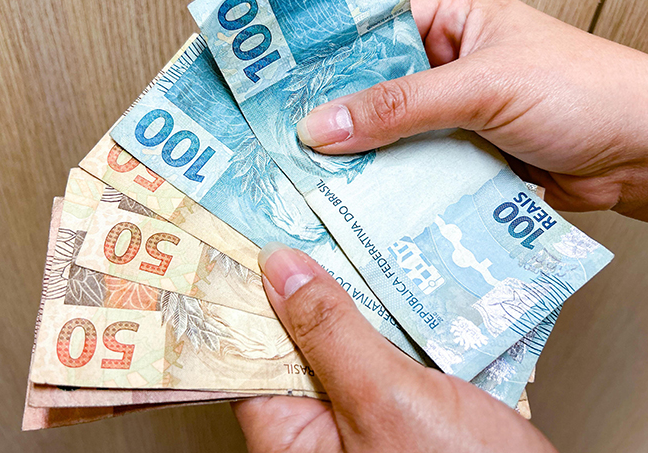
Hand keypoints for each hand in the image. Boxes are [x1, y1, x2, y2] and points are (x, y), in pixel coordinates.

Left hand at [233, 243, 557, 452]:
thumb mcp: (387, 400)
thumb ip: (331, 333)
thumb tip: (282, 269)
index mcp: (291, 435)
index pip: (247, 350)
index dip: (246, 291)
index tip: (251, 233)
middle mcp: (319, 424)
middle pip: (295, 335)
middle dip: (305, 281)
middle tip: (307, 216)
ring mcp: (362, 411)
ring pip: (342, 334)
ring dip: (352, 292)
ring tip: (351, 230)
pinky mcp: (401, 401)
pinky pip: (381, 345)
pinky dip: (389, 312)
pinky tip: (397, 275)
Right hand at [295, 0, 647, 227]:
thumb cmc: (586, 92)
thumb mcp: (484, 86)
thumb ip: (401, 106)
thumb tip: (325, 125)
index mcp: (455, 22)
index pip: (375, 31)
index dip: (329, 56)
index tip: (281, 83)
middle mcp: (452, 67)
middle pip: (378, 90)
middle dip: (340, 117)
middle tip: (287, 141)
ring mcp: (458, 118)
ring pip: (395, 137)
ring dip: (367, 159)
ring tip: (313, 178)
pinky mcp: (467, 162)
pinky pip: (418, 172)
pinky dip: (396, 188)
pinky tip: (363, 204)